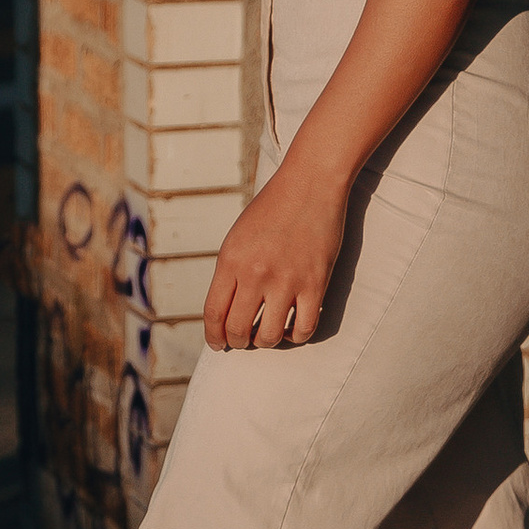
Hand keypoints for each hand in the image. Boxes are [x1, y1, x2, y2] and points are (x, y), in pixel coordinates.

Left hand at [202, 156, 346, 350]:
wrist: (310, 184)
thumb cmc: (272, 208)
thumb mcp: (238, 237)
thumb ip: (230, 272)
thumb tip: (225, 311)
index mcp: (231, 261)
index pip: (213, 314)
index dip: (213, 336)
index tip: (217, 344)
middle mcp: (255, 274)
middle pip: (237, 330)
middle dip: (237, 341)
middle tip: (244, 340)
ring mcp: (286, 281)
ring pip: (269, 336)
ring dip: (266, 341)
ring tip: (268, 333)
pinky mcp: (315, 284)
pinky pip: (304, 329)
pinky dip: (296, 336)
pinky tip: (292, 327)